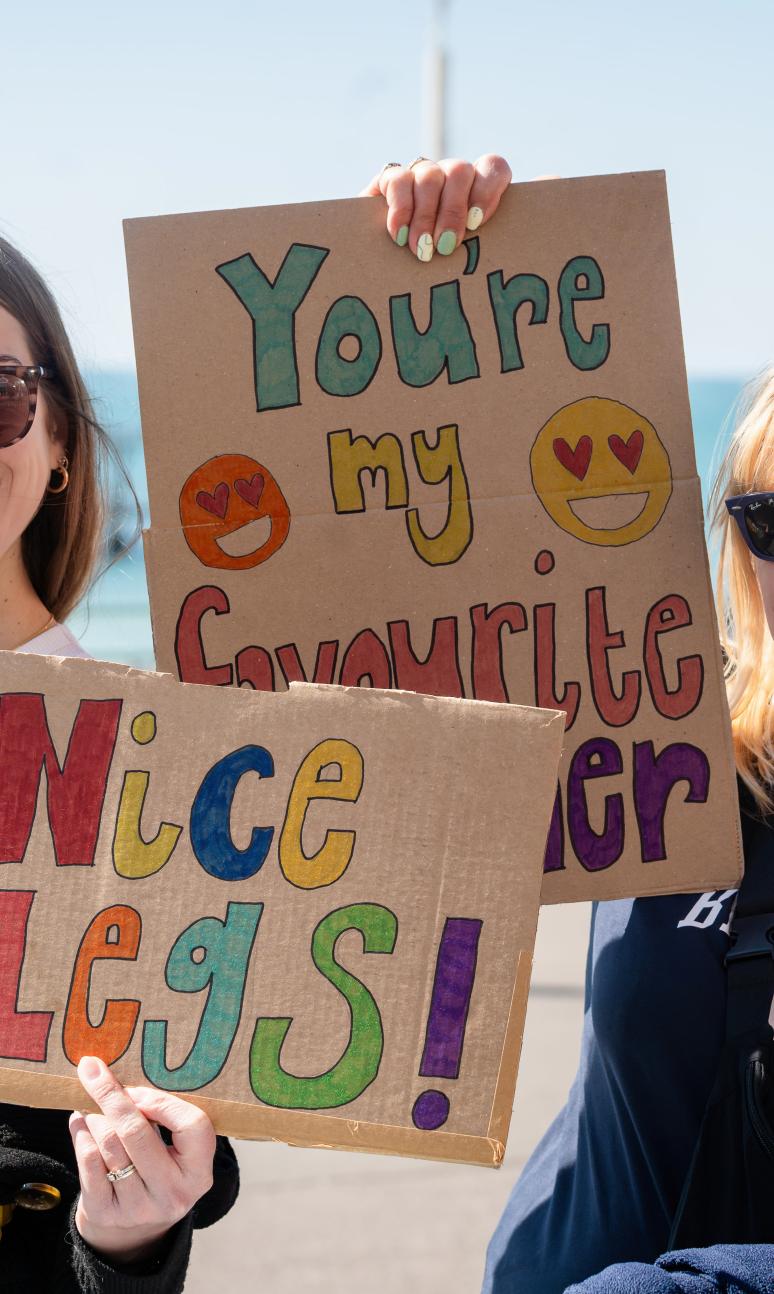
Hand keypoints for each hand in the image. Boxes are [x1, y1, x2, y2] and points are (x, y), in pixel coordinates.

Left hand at [69, 1055, 215, 1265]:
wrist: (133, 1228)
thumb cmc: (158, 1167)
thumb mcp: (176, 1149)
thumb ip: (164, 1117)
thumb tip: (120, 1077)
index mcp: (198, 1174)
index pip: (192, 1125)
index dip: (163, 1102)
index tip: (138, 1090)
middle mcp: (172, 1194)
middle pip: (137, 1133)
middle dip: (112, 1096)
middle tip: (93, 1070)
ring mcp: (138, 1208)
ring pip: (109, 1144)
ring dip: (95, 1116)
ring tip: (91, 1105)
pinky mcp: (106, 1213)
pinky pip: (89, 1161)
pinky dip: (80, 1134)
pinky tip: (79, 1122)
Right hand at [360, 154, 511, 261]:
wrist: (394, 275)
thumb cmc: (448, 270)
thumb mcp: (481, 255)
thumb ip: (509, 237)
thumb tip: (556, 198)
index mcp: (479, 188)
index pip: (493, 167)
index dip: (487, 190)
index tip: (476, 223)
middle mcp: (452, 176)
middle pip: (459, 171)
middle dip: (452, 211)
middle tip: (446, 247)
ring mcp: (422, 175)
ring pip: (429, 175)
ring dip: (426, 216)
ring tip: (422, 250)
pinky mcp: (390, 181)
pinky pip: (397, 179)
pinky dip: (400, 208)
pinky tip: (399, 235)